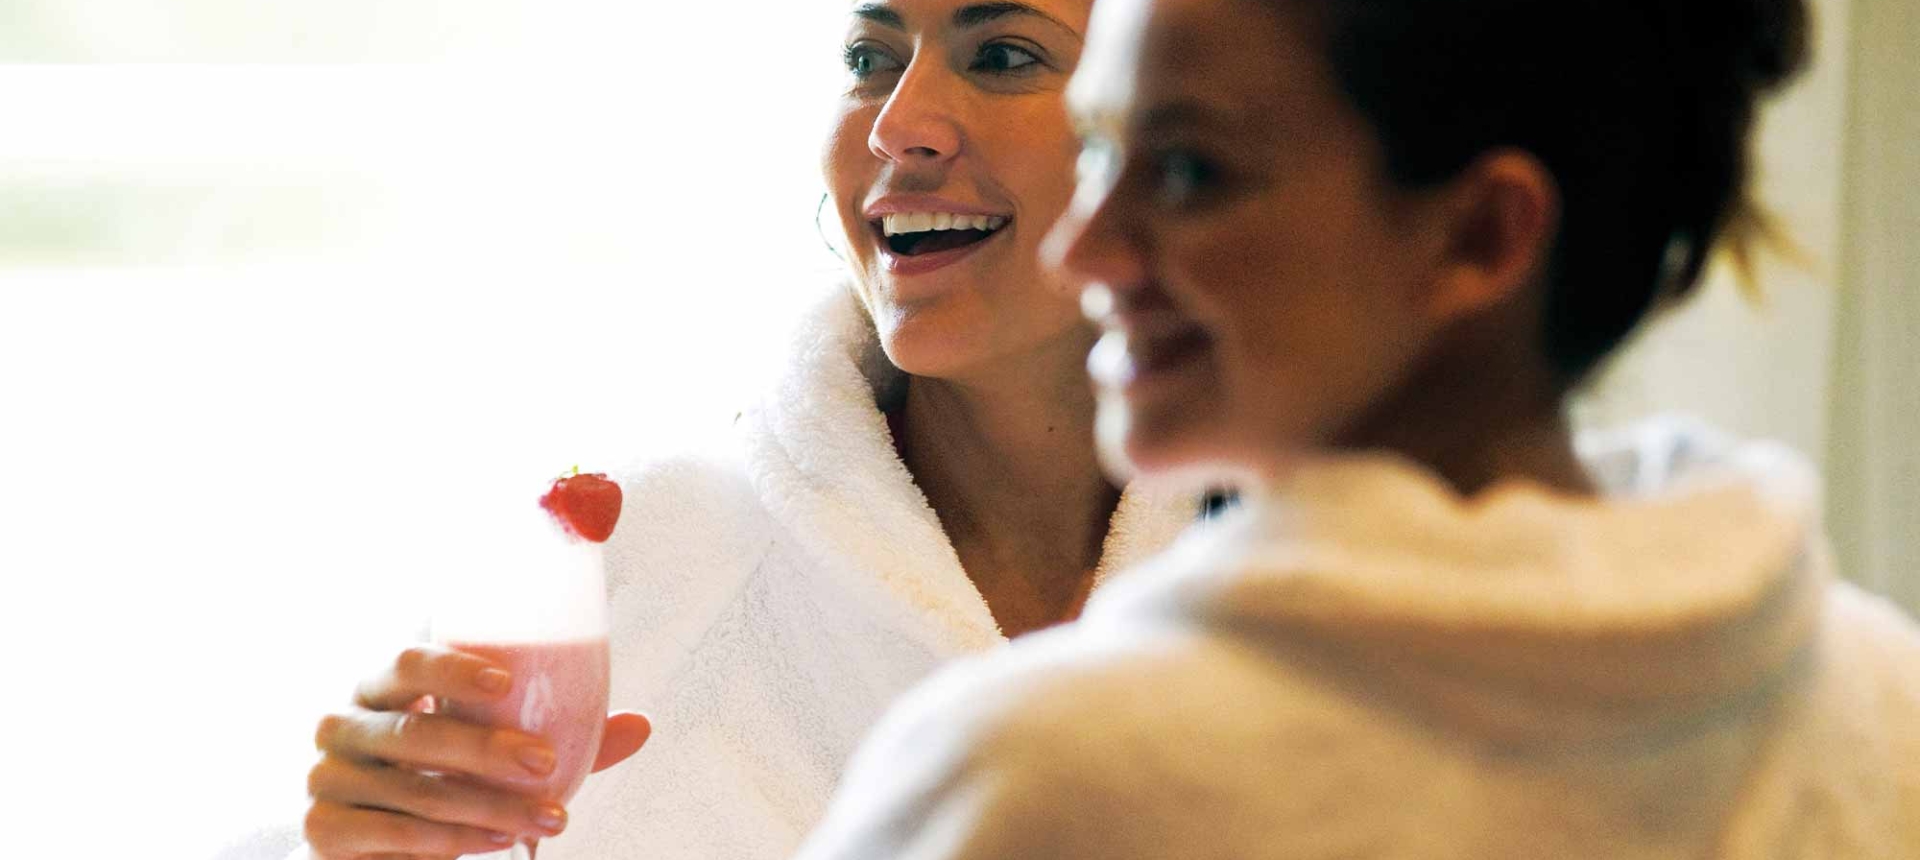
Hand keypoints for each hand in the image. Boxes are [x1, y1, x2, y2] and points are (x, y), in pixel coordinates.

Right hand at [304, 644, 651, 858]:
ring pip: (413, 790)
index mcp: (381, 685)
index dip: (450, 668)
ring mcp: (325, 775)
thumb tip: (641, 725)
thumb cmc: (440, 774)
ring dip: (487, 807)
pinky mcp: (320, 828)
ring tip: (547, 817)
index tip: (505, 681)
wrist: (372, 841)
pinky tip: (492, 843)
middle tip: (545, 763)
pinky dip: (446, 842)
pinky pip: (389, 834)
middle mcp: (344, 721)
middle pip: (414, 731)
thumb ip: (557, 735)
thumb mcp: (491, 750)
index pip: (404, 661)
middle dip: (487, 749)